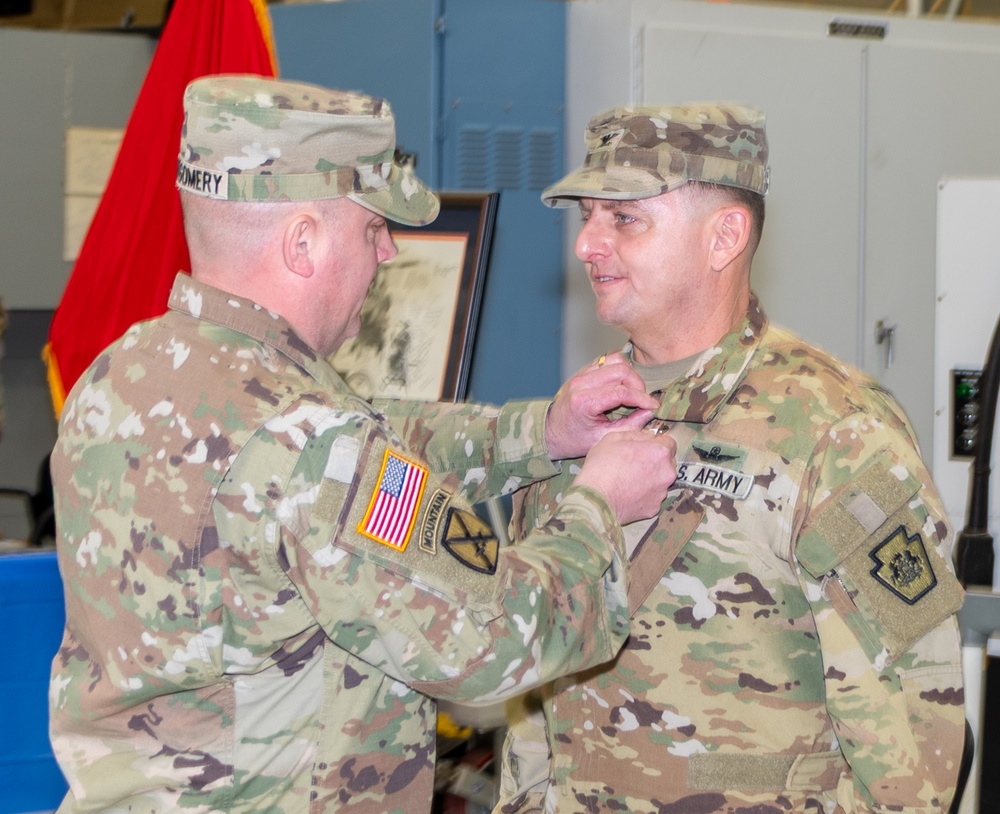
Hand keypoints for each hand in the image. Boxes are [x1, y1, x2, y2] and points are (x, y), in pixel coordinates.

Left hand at [545, 353, 659, 459]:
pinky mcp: (583, 371)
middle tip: (642, 401)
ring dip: (629, 375)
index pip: (622, 391)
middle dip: (638, 385)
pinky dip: (619, 371)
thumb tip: (650, 412)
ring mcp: (581, 374)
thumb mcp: (603, 438)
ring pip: (615, 360)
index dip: (642, 398)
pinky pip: (607, 361)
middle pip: (620, 370)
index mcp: (584, 401)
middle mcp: (581, 383)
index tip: (653, 406)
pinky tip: (621, 386)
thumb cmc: (574, 439)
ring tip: (632, 392)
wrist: (551, 433)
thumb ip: (630, 425)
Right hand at [573, 428, 676, 524]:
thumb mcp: (613, 438)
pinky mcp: (653, 509)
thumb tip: (646, 437)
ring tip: (628, 481)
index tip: (644, 447)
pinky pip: (651, 498)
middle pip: (667, 463)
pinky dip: (643, 495)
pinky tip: (627, 494)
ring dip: (649, 479)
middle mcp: (667, 473)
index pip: (669, 442)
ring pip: (660, 481)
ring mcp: (661, 493)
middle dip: (655, 461)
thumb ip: (636, 435)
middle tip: (634, 463)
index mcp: (660, 452)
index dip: (656, 443)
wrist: (595, 500)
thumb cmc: (602, 466)